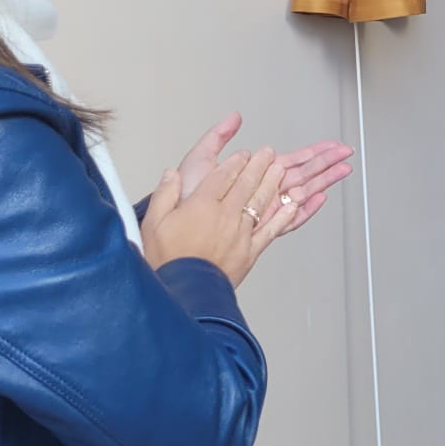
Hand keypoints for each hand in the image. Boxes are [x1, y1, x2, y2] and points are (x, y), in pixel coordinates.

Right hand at [140, 147, 295, 287]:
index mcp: (201, 205)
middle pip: (245, 184)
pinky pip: (271, 229)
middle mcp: (225, 215)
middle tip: (268, 153)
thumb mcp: (153, 223)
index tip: (243, 154)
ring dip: (272, 183)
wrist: (185, 292)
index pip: (222, 176)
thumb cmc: (167, 260)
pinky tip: (292, 205)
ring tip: (280, 169)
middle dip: (258, 165)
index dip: (234, 163)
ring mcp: (241, 233)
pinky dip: (283, 216)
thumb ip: (164, 195)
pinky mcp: (250, 251)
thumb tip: (170, 174)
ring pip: (260, 201)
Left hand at [177, 114, 353, 237]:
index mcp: (251, 175)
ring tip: (343, 170)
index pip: (290, 161)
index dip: (312, 152)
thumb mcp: (199, 160)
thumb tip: (234, 118)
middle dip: (326, 164)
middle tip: (346, 154)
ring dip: (323, 181)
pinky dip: (306, 210)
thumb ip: (217, 138)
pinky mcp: (260, 229)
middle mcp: (261, 192)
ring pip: (301, 194)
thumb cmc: (184, 199)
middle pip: (302, 175)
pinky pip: (289, 220)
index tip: (329, 145)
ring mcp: (263, 210)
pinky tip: (320, 199)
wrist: (176, 229)